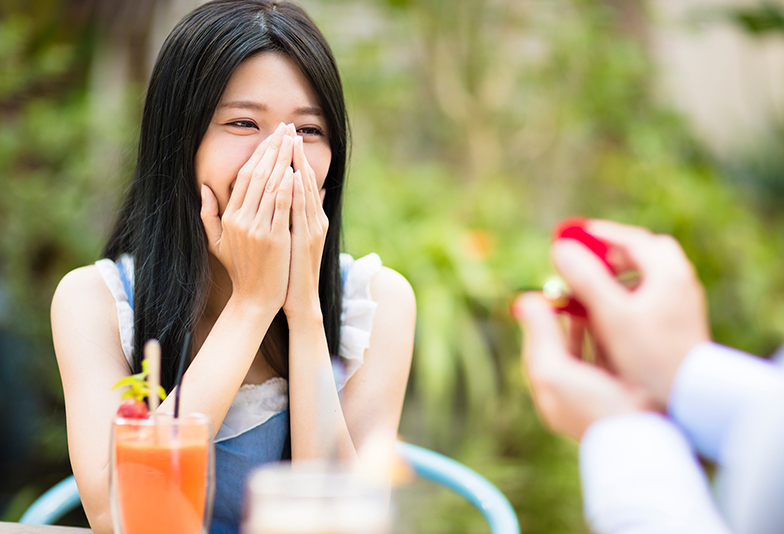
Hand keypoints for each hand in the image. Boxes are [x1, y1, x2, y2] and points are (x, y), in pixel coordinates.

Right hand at [200, 122, 294, 309]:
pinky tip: (294, 170)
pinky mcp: (273, 239)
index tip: (272, 137)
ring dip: (283, 160)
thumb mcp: (217, 242)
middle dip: (273, 149)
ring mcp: (256, 229)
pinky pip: (281, 207)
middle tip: (285, 129)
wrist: (254, 300)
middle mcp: (240, 219)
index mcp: (229, 217)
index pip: (244, 177)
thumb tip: (202, 188)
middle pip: (257, 175)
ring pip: (270, 186)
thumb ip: (208, 215)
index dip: (258, 154)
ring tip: (293, 140)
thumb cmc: (240, 271)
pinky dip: (287, 187)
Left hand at [283, 124, 328, 319]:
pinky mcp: (307, 239)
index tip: (286, 136)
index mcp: (311, 217)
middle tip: (289, 128)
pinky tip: (291, 175)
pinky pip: (300, 210)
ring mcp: (312, 228)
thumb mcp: (298, 239)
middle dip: (296, 153)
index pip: (302, 181)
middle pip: (306, 179)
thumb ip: (303, 215)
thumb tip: (310, 193)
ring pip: (305, 190)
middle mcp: (315, 219)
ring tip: (291, 142)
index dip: (294, 158)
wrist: (300, 298)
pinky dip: (297, 192)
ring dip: (298, 165)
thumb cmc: (293, 271)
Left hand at [514, 293, 654, 439]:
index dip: (542, 318)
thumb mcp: (555, 371)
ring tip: (595, 295)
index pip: (539, 345)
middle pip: (564, 344)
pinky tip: (618, 313)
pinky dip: (611, 333)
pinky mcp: (623, 385)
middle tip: (574, 289)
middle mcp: (572, 389)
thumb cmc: (592, 407)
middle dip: (568, 318)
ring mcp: (599, 388)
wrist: (640, 437)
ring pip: (589, 346)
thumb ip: (540, 335)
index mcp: (550, 389)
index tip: (549, 291)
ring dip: (591, 322)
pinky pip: (612, 352)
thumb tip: (521, 302)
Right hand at [552, 220, 710, 405]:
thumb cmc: (650, 359)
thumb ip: (585, 280)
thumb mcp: (612, 316)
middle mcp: (682, 284)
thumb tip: (560, 249)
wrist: (689, 402)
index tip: (573, 235)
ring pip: (650, 275)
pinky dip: (629, 292)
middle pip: (646, 253)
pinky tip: (612, 312)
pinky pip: (653, 295)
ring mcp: (684, 305)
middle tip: (586, 257)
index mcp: (669, 274)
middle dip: (613, 252)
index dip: (600, 234)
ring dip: (621, 272)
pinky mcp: (681, 325)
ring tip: (594, 283)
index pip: (633, 239)